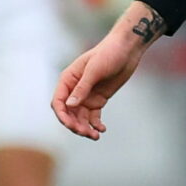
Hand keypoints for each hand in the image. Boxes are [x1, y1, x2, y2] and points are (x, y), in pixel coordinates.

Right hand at [53, 3, 162, 139]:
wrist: (127, 49)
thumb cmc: (109, 53)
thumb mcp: (95, 70)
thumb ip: (82, 88)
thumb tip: (69, 105)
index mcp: (68, 79)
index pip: (58, 102)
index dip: (62, 115)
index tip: (71, 126)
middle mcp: (74, 89)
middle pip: (68, 113)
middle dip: (75, 125)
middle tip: (86, 133)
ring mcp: (86, 96)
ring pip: (80, 117)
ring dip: (85, 128)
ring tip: (95, 136)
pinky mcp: (98, 100)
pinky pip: (93, 116)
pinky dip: (95, 124)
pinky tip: (102, 130)